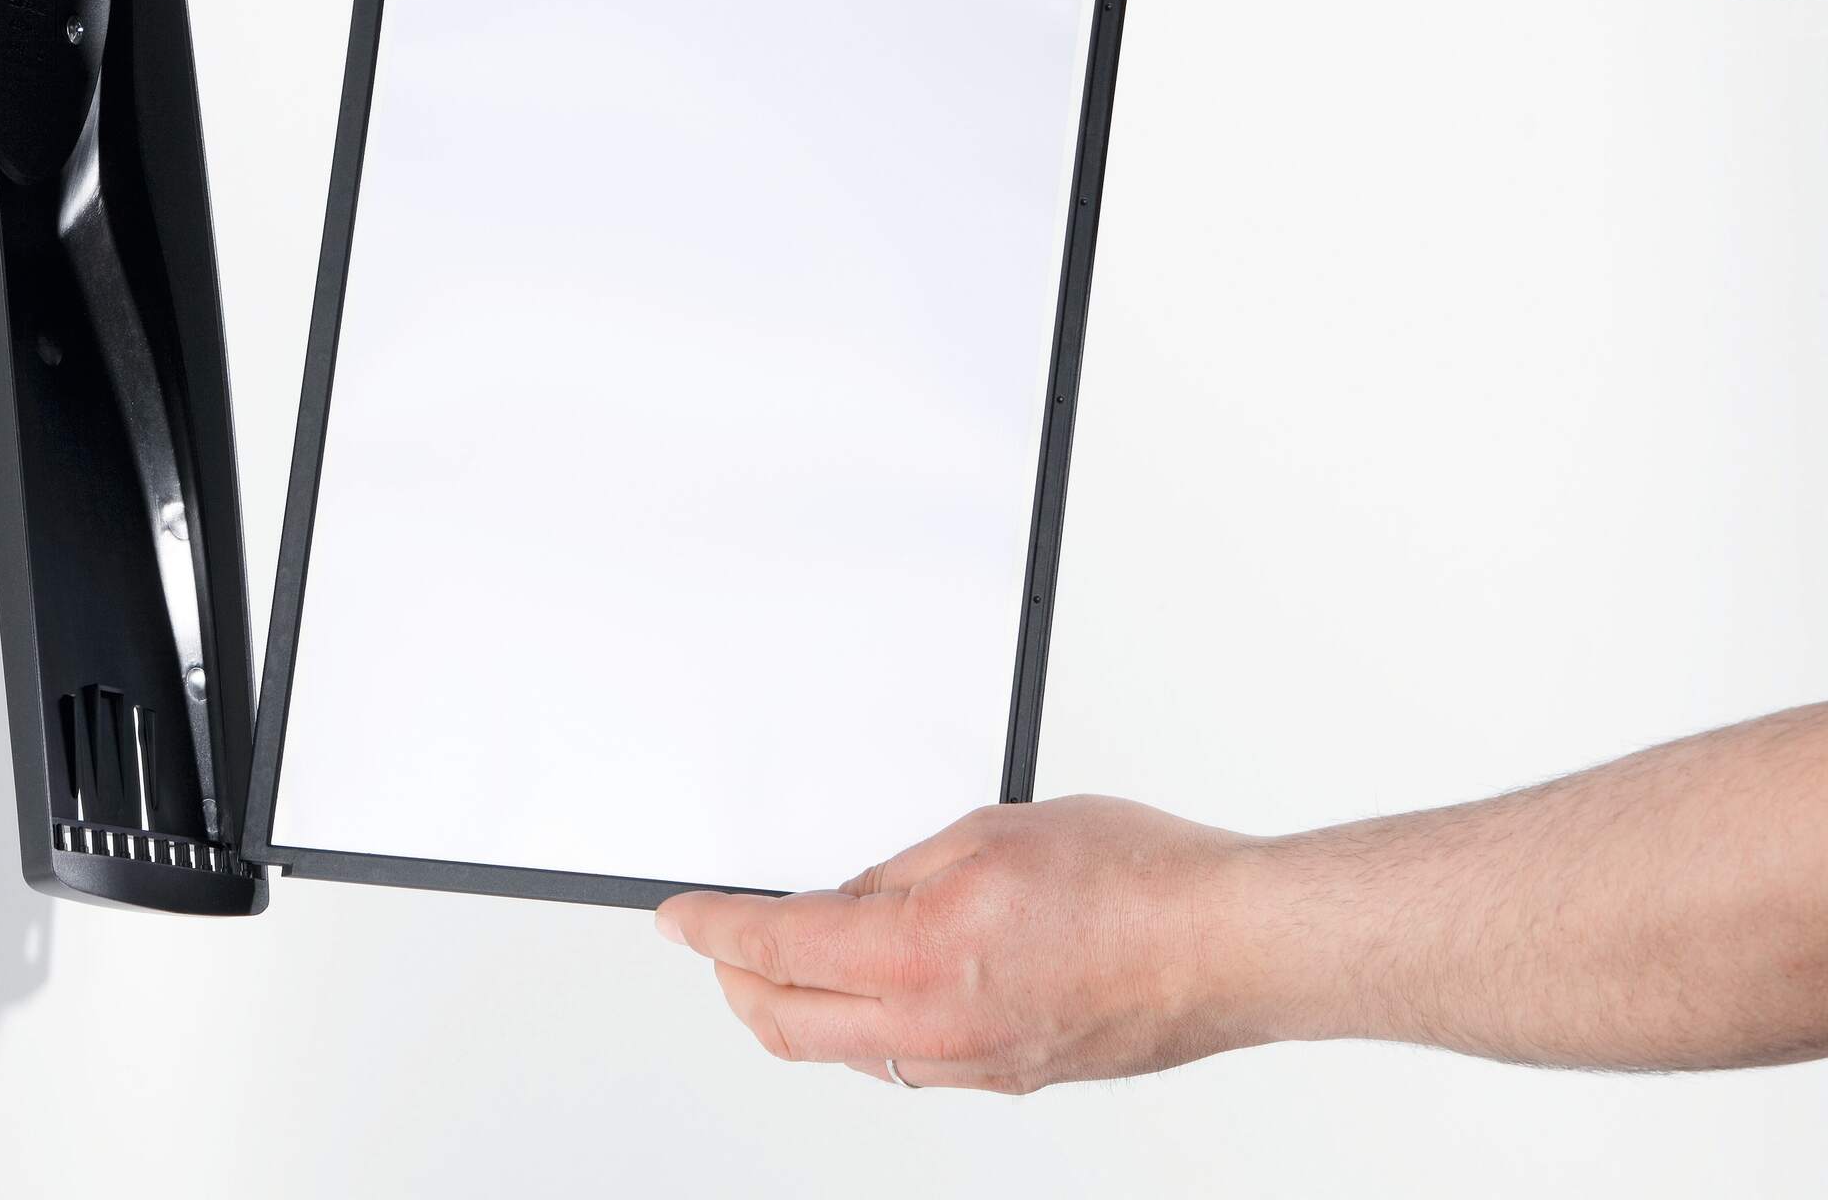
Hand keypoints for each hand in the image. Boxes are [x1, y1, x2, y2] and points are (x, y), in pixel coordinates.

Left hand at [654, 796, 1260, 1091]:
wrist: (1234, 943)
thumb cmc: (1139, 878)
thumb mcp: (988, 831)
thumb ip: (897, 871)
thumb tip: (839, 896)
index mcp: (920, 955)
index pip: (772, 947)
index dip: (709, 928)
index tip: (677, 917)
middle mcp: (938, 1030)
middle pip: (786, 1026)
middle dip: (734, 982)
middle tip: (718, 942)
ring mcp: (976, 1066)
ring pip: (845, 1054)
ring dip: (800, 1010)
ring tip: (795, 955)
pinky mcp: (1012, 1079)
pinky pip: (907, 1065)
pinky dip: (869, 1028)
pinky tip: (880, 985)